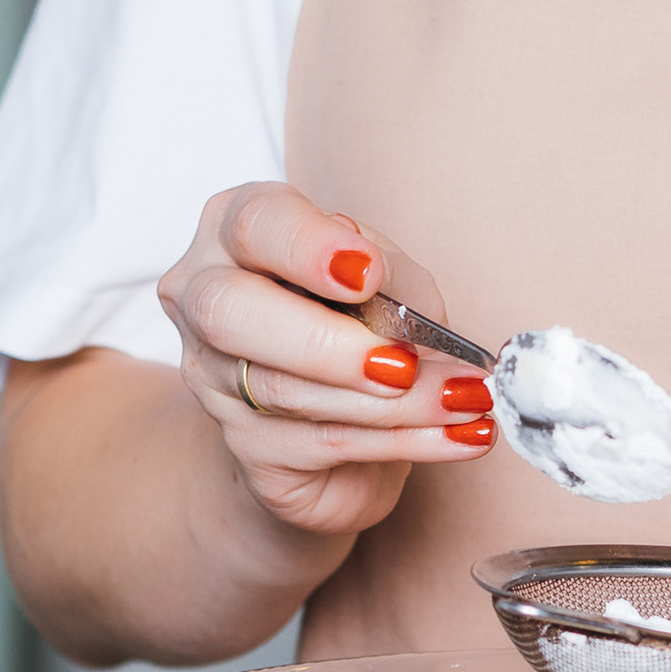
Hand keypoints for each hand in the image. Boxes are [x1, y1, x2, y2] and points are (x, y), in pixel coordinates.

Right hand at [157, 183, 493, 542]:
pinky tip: (458, 436)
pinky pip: (322, 443)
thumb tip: (412, 326)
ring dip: (394, 401)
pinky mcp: (247, 448)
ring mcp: (214, 379)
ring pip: (286, 390)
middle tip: (402, 362)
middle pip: (230, 311)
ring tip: (466, 398)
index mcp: (235, 233)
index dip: (308, 246)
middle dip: (324, 341)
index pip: (255, 223)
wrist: (328, 422)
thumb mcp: (386, 282)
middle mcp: (204, 299)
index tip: (367, 273)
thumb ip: (393, 284)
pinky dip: (403, 440)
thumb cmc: (354, 324)